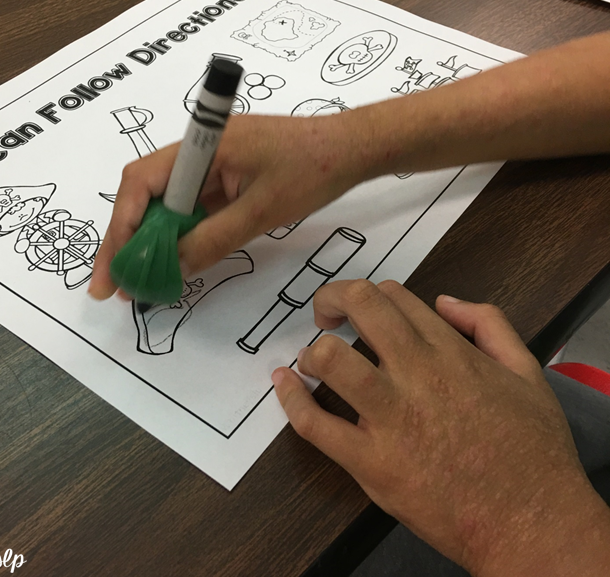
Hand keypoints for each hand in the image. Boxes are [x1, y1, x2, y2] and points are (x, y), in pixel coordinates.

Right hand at [88, 113, 361, 298]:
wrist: (352, 149)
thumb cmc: (312, 170)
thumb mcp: (260, 212)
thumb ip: (213, 240)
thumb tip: (172, 270)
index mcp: (200, 145)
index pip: (142, 182)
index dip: (121, 227)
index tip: (113, 269)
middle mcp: (197, 151)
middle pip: (146, 193)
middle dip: (127, 239)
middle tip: (114, 285)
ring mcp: (210, 164)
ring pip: (167, 203)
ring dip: (152, 240)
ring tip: (139, 281)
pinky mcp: (225, 176)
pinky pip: (192, 206)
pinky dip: (180, 234)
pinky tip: (173, 261)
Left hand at [272, 281, 609, 576]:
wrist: (532, 525)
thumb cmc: (533, 451)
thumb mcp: (529, 372)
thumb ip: (490, 324)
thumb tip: (443, 301)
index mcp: (450, 351)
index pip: (394, 295)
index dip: (373, 294)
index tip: (363, 309)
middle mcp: (416, 374)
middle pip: (360, 306)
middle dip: (333, 297)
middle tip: (325, 313)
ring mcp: (390, 418)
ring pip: (331, 358)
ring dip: (314, 350)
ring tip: (312, 358)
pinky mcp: (370, 462)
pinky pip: (315, 425)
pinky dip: (292, 400)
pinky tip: (285, 384)